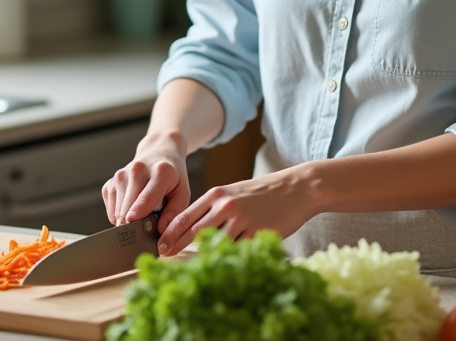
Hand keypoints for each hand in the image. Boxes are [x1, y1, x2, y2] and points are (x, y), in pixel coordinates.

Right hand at [103, 132, 189, 230]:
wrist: (158, 153)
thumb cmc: (172, 177)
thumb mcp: (182, 192)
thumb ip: (175, 211)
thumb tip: (161, 230)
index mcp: (160, 172)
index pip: (146, 196)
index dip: (138, 211)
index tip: (132, 221)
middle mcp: (138, 170)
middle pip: (128, 206)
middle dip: (135, 223)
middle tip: (146, 225)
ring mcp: (121, 175)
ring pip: (118, 210)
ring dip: (128, 219)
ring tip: (142, 211)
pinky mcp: (110, 182)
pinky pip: (111, 209)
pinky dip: (120, 214)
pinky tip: (131, 206)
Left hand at [156, 165, 315, 256]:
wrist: (296, 188)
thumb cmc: (262, 193)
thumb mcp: (233, 193)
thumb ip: (213, 208)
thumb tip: (190, 231)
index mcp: (216, 195)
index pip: (184, 216)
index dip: (169, 234)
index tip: (159, 247)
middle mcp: (225, 206)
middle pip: (193, 232)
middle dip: (177, 247)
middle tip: (165, 259)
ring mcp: (241, 220)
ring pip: (215, 244)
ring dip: (205, 257)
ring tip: (195, 266)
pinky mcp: (257, 232)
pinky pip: (237, 250)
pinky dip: (230, 258)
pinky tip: (225, 264)